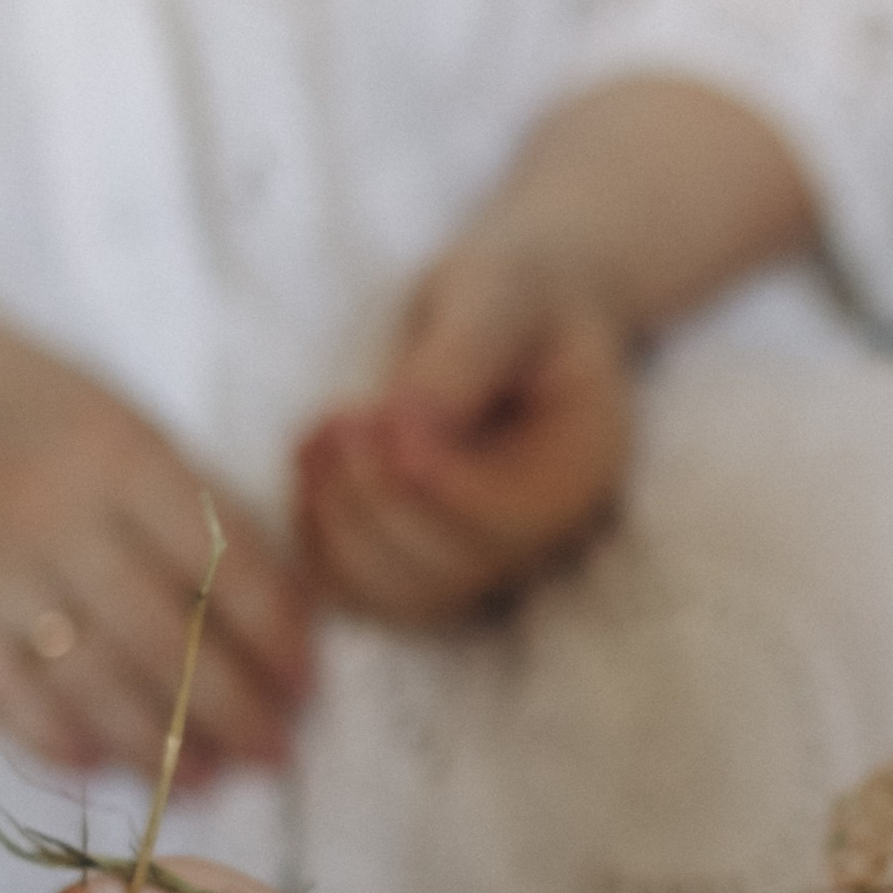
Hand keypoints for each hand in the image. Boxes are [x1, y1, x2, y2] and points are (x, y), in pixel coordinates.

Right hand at [0, 262, 309, 776]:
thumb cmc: (6, 389)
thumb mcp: (110, 414)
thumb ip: (185, 501)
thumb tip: (279, 599)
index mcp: (116, 451)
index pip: (222, 565)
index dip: (276, 636)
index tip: (308, 684)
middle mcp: (52, 514)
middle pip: (164, 641)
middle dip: (234, 710)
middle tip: (277, 754)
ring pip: (90, 683)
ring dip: (157, 746)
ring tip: (205, 780)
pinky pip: (2, 696)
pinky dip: (58, 740)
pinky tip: (104, 766)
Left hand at [295, 246, 632, 624]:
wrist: (508, 317)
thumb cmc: (512, 296)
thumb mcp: (499, 297)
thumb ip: (461, 357)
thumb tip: (404, 422)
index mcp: (579, 475)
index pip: (507, 522)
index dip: (432, 483)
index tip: (370, 415)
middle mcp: (540, 539)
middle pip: (451, 572)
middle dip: (376, 501)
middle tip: (339, 418)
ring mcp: (483, 563)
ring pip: (400, 595)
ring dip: (339, 523)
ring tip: (322, 434)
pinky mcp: (427, 565)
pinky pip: (362, 592)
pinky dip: (318, 540)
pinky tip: (312, 465)